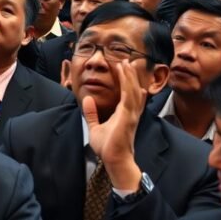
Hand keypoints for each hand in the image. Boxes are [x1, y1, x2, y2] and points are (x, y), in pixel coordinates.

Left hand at [81, 62, 146, 188]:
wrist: (114, 160)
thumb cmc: (108, 147)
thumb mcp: (95, 127)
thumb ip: (92, 113)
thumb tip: (87, 99)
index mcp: (124, 114)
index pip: (127, 94)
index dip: (127, 82)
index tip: (124, 69)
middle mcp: (130, 112)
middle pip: (133, 89)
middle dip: (130, 75)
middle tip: (127, 61)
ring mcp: (131, 114)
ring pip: (132, 90)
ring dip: (129, 76)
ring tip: (126, 63)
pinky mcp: (128, 117)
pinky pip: (129, 97)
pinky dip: (128, 85)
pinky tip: (126, 75)